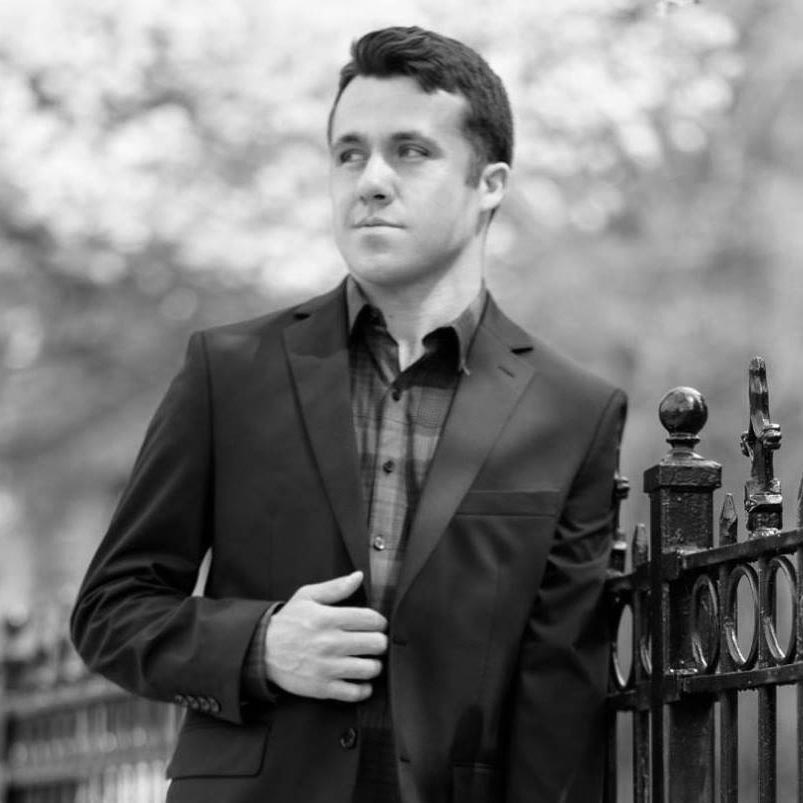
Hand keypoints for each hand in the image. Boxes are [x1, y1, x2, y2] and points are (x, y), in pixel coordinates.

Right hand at [264, 570, 387, 701]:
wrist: (262, 650)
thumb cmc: (288, 623)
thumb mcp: (308, 596)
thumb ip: (336, 587)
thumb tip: (358, 577)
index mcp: (328, 618)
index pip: (371, 619)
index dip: (380, 621)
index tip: (377, 625)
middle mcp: (330, 643)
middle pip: (376, 644)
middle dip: (379, 642)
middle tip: (374, 642)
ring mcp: (327, 667)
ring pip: (370, 669)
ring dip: (374, 664)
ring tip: (367, 660)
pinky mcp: (322, 688)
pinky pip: (356, 693)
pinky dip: (364, 688)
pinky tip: (360, 680)